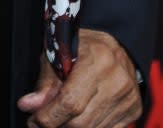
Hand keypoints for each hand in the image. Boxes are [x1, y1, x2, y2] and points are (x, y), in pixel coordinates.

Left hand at [17, 29, 141, 127]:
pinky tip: (79, 117)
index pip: (70, 101)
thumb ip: (45, 82)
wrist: (117, 43)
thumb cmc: (83, 45)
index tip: (33, 120)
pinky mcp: (134, 110)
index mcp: (98, 59)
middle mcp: (117, 80)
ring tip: (59, 117)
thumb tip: (28, 106)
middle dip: (57, 125)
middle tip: (42, 121)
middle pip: (81, 122)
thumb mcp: (58, 53)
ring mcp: (128, 98)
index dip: (48, 117)